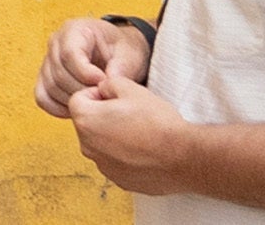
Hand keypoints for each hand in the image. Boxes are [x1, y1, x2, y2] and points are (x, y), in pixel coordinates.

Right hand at [43, 13, 152, 115]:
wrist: (117, 53)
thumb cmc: (122, 50)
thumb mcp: (129, 54)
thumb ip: (121, 68)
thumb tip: (107, 84)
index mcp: (74, 30)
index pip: (69, 54)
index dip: (85, 73)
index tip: (104, 84)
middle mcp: (55, 43)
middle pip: (59, 73)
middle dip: (83, 90)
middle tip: (104, 96)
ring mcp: (47, 61)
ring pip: (51, 87)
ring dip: (74, 100)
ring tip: (95, 100)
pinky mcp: (45, 78)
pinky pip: (42, 97)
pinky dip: (59, 108)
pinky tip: (79, 108)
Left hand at [65, 83, 187, 193]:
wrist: (186, 157)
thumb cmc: (158, 122)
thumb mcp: (130, 88)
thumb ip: (107, 83)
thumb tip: (102, 89)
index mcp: (85, 121)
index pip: (79, 99)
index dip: (98, 94)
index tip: (118, 99)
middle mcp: (88, 147)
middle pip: (89, 123)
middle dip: (104, 116)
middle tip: (131, 115)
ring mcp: (103, 166)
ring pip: (101, 144)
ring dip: (114, 137)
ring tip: (141, 134)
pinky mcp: (120, 180)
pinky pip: (115, 162)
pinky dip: (125, 156)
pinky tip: (145, 151)